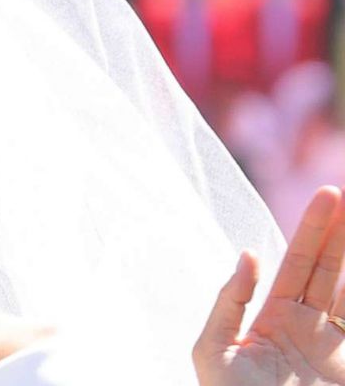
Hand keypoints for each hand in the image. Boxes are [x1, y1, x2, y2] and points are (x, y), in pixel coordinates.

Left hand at [194, 185, 344, 385]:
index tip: (330, 195)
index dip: (314, 230)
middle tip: (342, 192)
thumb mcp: (212, 350)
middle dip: (339, 231)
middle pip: (330, 268)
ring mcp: (334, 346)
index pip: (298, 263)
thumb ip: (228, 303)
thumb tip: (249, 254)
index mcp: (273, 318)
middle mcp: (309, 327)